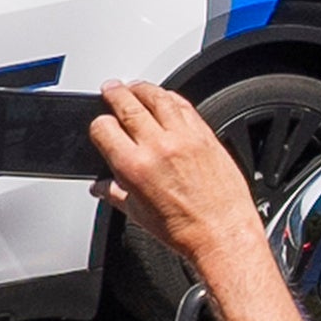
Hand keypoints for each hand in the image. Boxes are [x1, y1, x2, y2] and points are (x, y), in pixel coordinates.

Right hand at [88, 82, 263, 270]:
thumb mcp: (137, 215)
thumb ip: (115, 194)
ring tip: (134, 87)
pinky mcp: (206, 135)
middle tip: (110, 89)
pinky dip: (171, 98)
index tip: (100, 125)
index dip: (98, 124)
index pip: (104, 128)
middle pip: (129, 104)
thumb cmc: (184, 230)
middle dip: (115, 93)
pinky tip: (166, 98)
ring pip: (158, 98)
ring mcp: (184, 137)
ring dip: (142, 88)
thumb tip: (102, 187)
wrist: (222, 233)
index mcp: (134, 166)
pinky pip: (185, 106)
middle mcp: (158, 146)